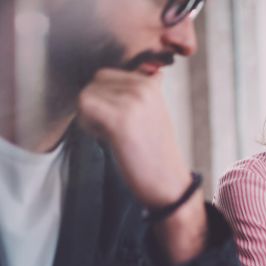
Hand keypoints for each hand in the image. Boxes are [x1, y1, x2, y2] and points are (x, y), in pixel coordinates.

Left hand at [78, 69, 205, 262]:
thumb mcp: (156, 113)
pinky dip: (87, 124)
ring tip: (111, 135)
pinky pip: (84, 106)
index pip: (107, 76)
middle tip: (113, 128)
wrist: (168, 182)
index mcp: (151, 84)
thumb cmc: (157, 152)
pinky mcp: (120, 118)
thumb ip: (146, 91)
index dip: (105, 98)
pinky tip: (105, 139)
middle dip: (96, 103)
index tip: (121, 120)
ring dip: (90, 115)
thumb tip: (146, 71)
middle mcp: (143, 87)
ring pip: (87, 93)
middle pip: (95, 81)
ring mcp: (132, 101)